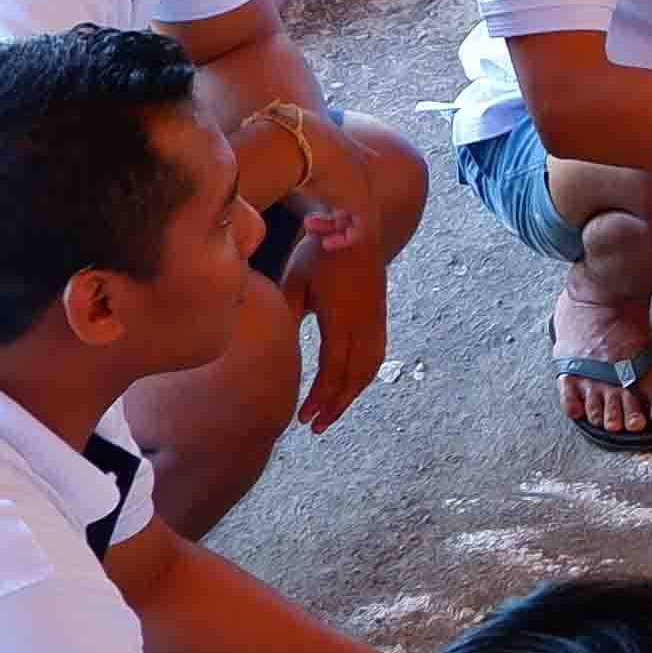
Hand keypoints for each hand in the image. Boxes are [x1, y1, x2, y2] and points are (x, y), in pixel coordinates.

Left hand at [293, 235, 389, 432]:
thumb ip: (287, 314)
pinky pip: (376, 356)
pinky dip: (363, 378)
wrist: (357, 225)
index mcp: (341, 317)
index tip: (304, 418)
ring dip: (351, 396)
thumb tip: (272, 345)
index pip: (332, 369)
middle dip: (335, 406)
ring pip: (369, 369)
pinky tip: (350, 386)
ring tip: (332, 413)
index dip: (320, 398)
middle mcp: (364, 323)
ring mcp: (376, 320)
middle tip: (315, 427)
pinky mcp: (380, 316)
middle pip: (354, 377)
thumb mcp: (295, 279)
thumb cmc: (319, 251)